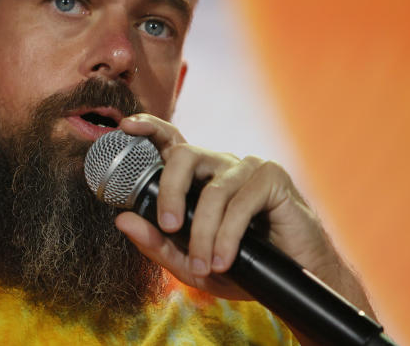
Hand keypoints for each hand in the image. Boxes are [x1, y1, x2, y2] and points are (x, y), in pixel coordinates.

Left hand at [114, 113, 349, 301]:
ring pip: (213, 190)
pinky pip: (241, 203)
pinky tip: (225, 260)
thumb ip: (156, 243)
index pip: (170, 140)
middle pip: (184, 155)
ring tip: (204, 266)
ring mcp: (247, 167)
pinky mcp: (273, 178)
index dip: (148, 127)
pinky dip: (228, 237)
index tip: (126, 126)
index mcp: (197, 176)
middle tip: (168, 228)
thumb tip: (122, 220)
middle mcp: (219, 164)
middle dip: (170, 192)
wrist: (288, 284)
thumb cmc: (237, 266)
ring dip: (204, 233)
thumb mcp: (189, 263)